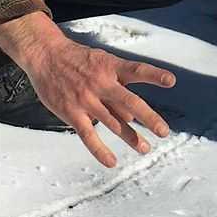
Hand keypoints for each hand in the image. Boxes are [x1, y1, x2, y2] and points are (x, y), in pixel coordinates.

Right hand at [11, 14, 175, 167]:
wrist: (46, 55)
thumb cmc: (77, 60)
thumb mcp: (100, 64)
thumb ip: (116, 88)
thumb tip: (131, 116)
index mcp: (110, 67)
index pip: (136, 70)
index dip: (154, 75)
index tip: (171, 81)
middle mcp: (101, 83)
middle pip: (129, 101)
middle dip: (148, 117)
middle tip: (164, 131)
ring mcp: (86, 98)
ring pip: (112, 121)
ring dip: (130, 136)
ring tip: (145, 148)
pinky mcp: (72, 112)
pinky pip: (88, 135)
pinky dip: (100, 150)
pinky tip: (111, 161)